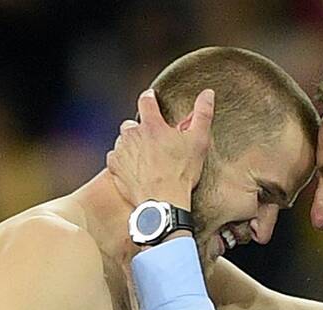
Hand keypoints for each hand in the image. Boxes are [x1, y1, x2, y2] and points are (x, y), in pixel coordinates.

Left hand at [106, 87, 214, 208]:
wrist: (163, 202)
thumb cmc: (182, 173)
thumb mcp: (199, 142)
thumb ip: (203, 114)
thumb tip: (208, 93)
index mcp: (152, 125)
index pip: (146, 100)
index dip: (150, 98)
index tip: (152, 99)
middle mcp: (132, 134)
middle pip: (132, 123)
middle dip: (140, 129)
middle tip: (153, 142)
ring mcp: (121, 151)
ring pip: (122, 141)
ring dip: (131, 146)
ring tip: (145, 159)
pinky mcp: (114, 168)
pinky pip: (114, 158)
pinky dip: (122, 162)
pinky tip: (135, 170)